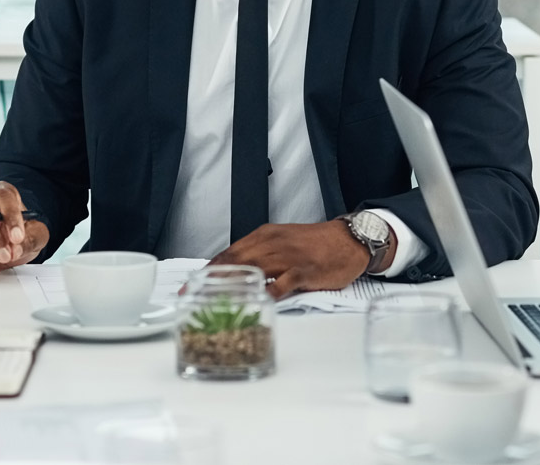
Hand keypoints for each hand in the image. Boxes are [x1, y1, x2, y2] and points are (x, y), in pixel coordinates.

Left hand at [208, 220, 375, 298]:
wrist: (348, 240)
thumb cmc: (315, 245)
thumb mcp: (282, 242)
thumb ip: (260, 256)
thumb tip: (235, 274)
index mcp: (264, 236)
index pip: (229, 253)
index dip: (208, 269)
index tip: (190, 284)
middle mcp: (272, 244)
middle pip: (236, 261)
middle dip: (212, 280)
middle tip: (194, 297)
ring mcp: (288, 257)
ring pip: (254, 270)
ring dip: (234, 286)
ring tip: (215, 302)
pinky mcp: (305, 271)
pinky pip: (283, 283)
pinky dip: (270, 293)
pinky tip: (257, 302)